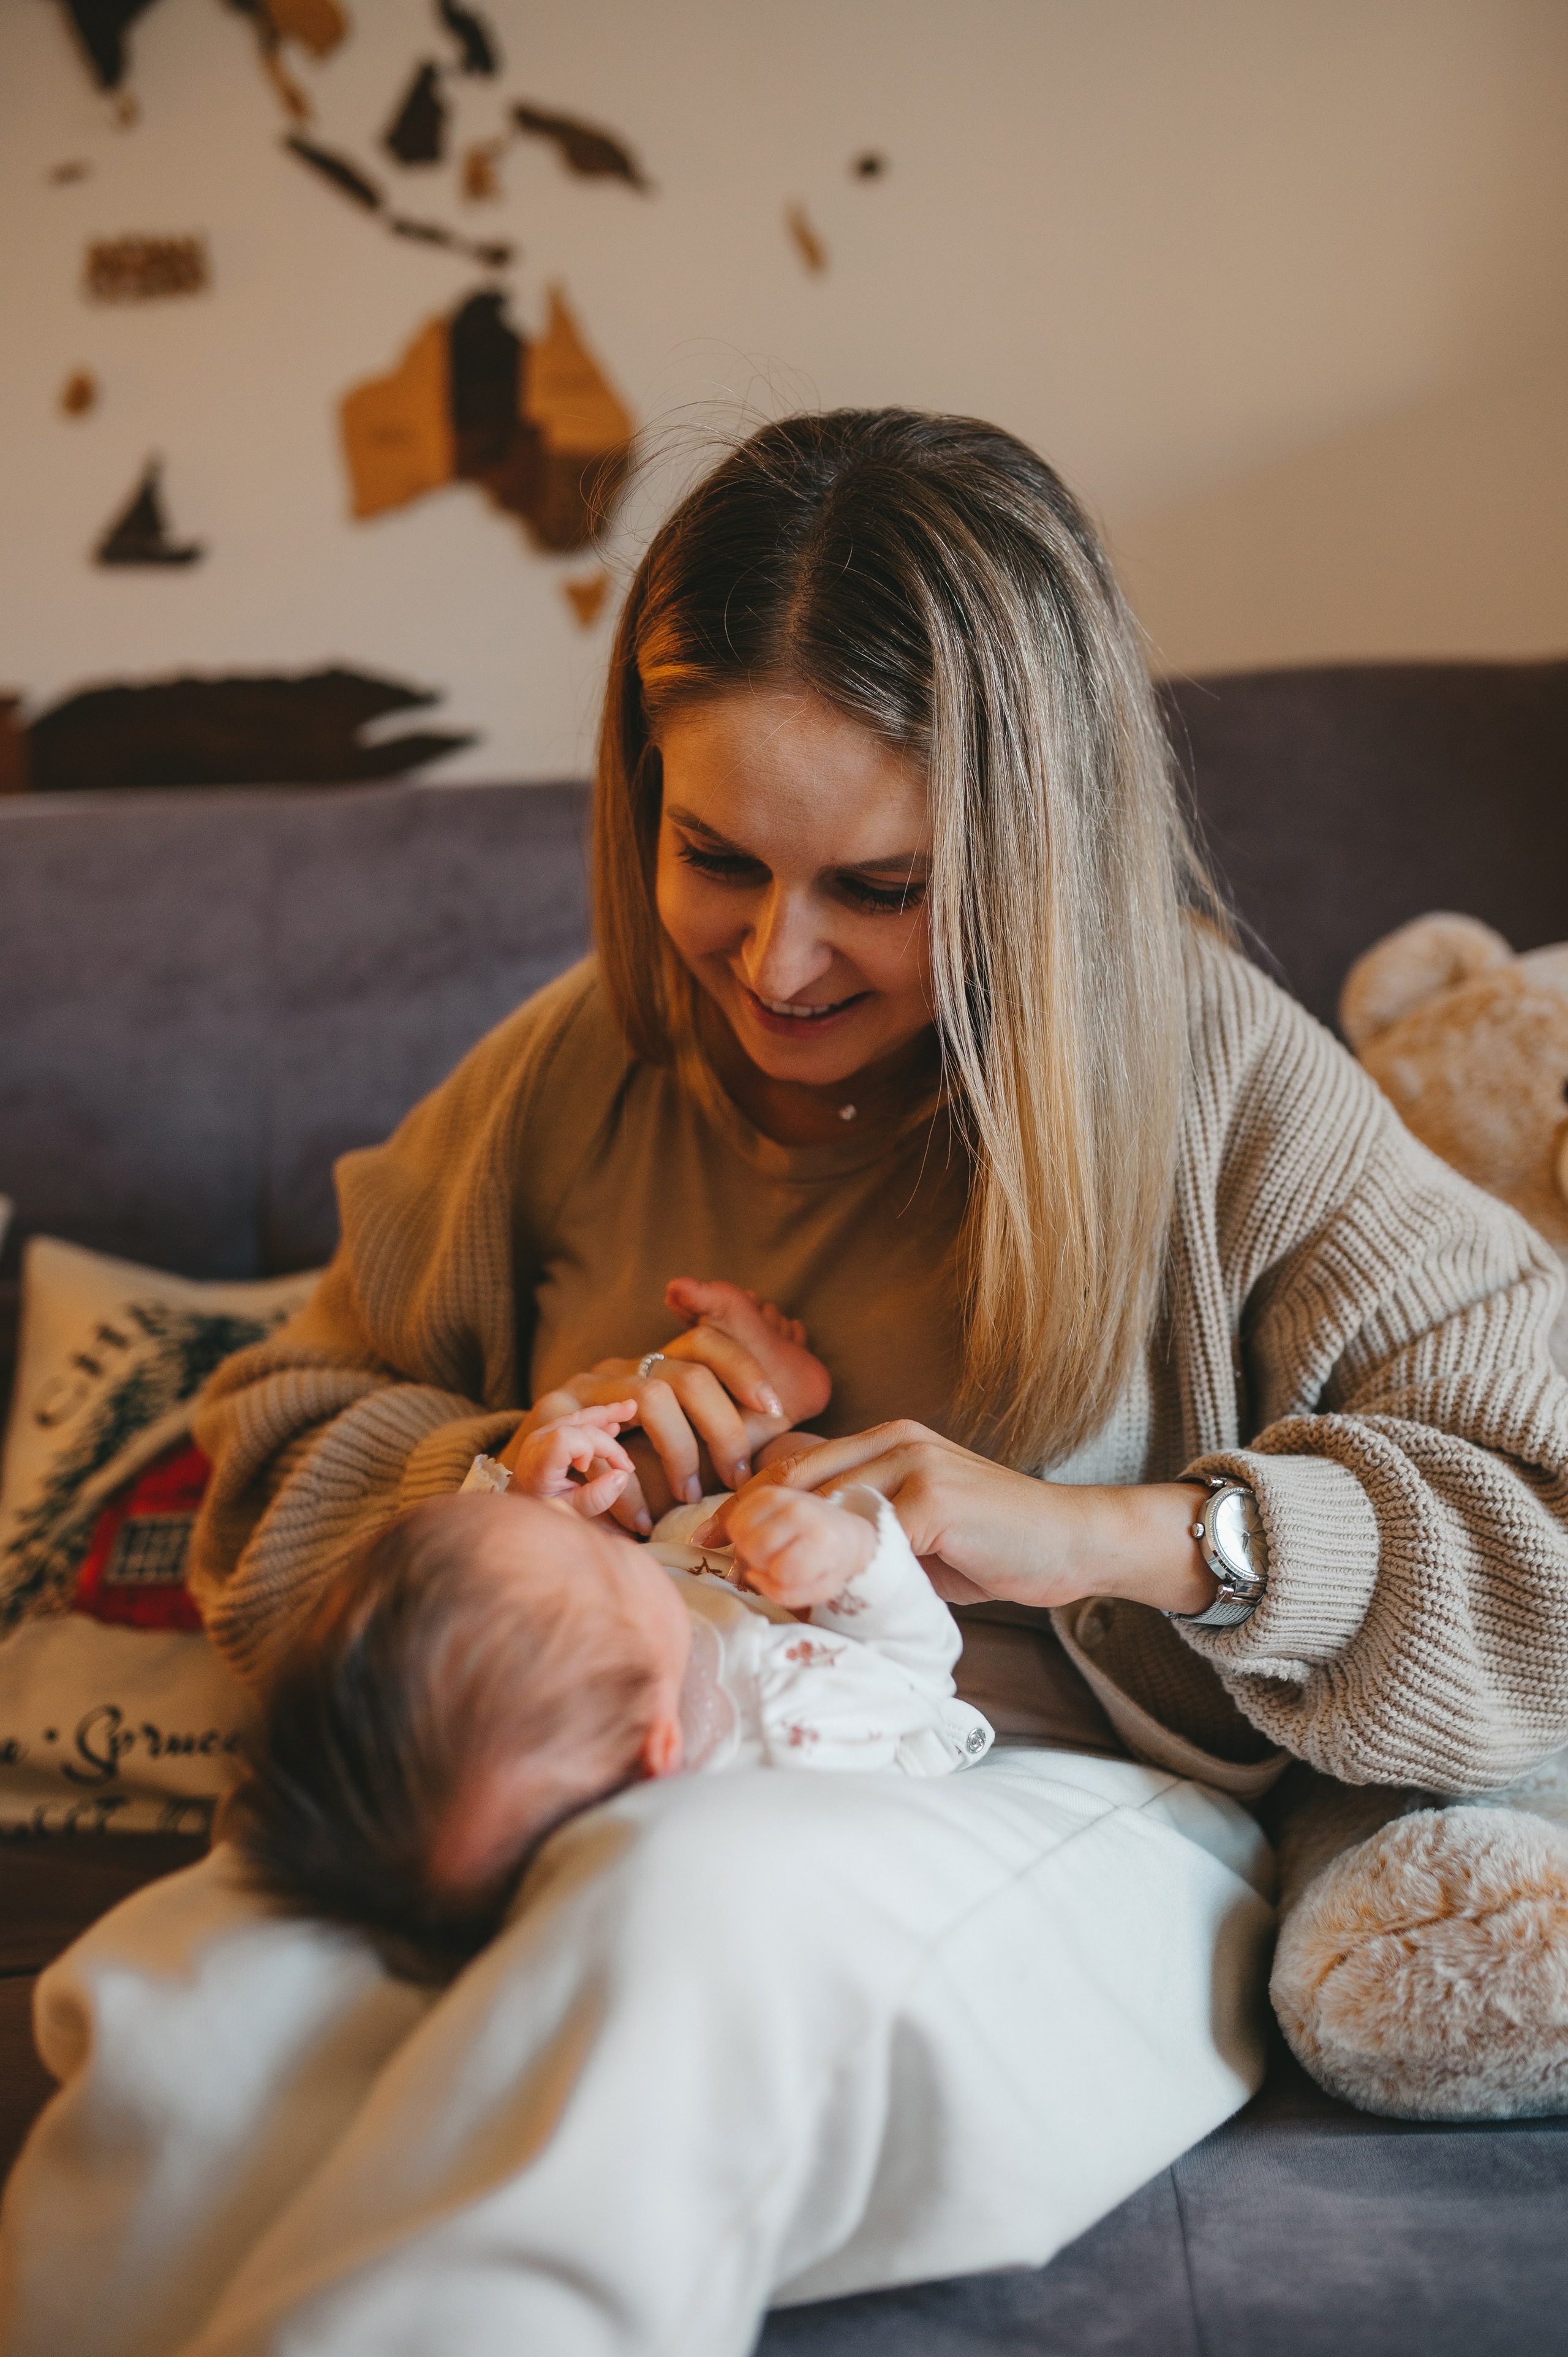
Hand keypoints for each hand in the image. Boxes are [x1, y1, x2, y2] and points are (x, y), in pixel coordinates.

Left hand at [503, 1404, 636, 1520]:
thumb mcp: (569, 1511)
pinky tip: (615, 1421)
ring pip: (577, 1416)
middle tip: (627, 1468)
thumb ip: (595, 1498)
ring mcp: (542, 1433)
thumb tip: (622, 1476)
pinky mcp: (549, 1431)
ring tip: (630, 1408)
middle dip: (608, 1445)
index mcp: (538, 1463)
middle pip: (579, 1428)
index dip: (586, 1448)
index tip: (588, 1469)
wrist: (520, 1502)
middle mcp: (537, 1442)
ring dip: (605, 1414)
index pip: (565, 1439)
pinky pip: (575, 1419)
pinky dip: (597, 1418)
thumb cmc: (544, 1509)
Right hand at [533, 1279, 831, 1533]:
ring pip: (650, 1398)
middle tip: (735, 1477)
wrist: (522, 1483)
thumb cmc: (601, 1478)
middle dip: (722, 1426)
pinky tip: (639, 1518)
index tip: (776, 1408)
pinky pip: (601, 1439)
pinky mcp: (548, 1417)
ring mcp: (582, 1389)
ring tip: (688, 1496)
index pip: (705, 1344)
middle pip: (685, 1374)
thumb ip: (698, 1443)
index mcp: (648, 1370)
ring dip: (679, 1451)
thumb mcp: (654, 1453)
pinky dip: (625, 1485)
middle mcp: (617, 1370)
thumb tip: (757, 1456)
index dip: (744, 1370)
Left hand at [695, 1422, 1217, 1614]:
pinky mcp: (936, 1500)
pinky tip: (814, 1594)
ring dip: (784, 1545)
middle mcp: (895, 1441)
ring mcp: (916, 1465)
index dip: (752, 1502)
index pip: (798, 1464)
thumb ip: (866, 1531)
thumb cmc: (991, 1546)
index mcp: (886, 1441)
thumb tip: (797, 1566)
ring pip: (824, 1502)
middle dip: (750, 1518)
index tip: (717, 1541)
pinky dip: (836, 1565)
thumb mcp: (918, 1532)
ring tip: (753, 1582)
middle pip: (798, 1475)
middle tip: (716, 1560)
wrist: (1073, 1540)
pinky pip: (868, 1534)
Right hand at [726, 1486, 876, 1609]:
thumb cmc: (830, 1565)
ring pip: (740, 1530)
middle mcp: (801, 1512)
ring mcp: (783, 1497)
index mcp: (822, 1539)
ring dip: (748, 1546)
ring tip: (768, 1549)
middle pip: (755, 1547)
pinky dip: (741, 1532)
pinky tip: (759, 1536)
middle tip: (776, 1561)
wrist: (844, 1533)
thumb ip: (784, 1594)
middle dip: (761, 1562)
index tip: (794, 1574)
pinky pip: (736, 1517)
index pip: (782, 1570)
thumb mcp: (819, 1591)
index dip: (782, 1579)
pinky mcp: (766, 1492)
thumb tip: (751, 1574)